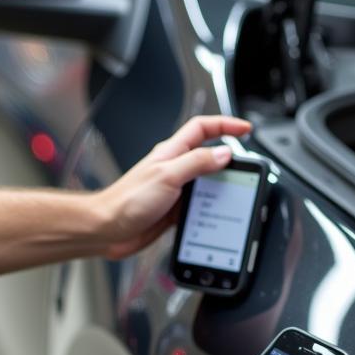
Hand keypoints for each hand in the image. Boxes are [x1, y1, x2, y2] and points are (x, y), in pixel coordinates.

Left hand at [94, 115, 251, 258]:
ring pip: (206, 181)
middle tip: (247, 163)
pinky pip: (198, 203)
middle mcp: (174, 168)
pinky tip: (216, 214)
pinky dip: (211, 207)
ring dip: (222, 185)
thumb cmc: (127, 201)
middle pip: (208, 153)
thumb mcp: (168, 176)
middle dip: (230, 155)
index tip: (245, 129)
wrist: (106, 229)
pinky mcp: (173, 210)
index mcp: (172, 153)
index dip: (225, 125)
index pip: (203, 128)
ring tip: (237, 190)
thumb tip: (224, 153)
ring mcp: (174, 189)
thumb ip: (197, 162)